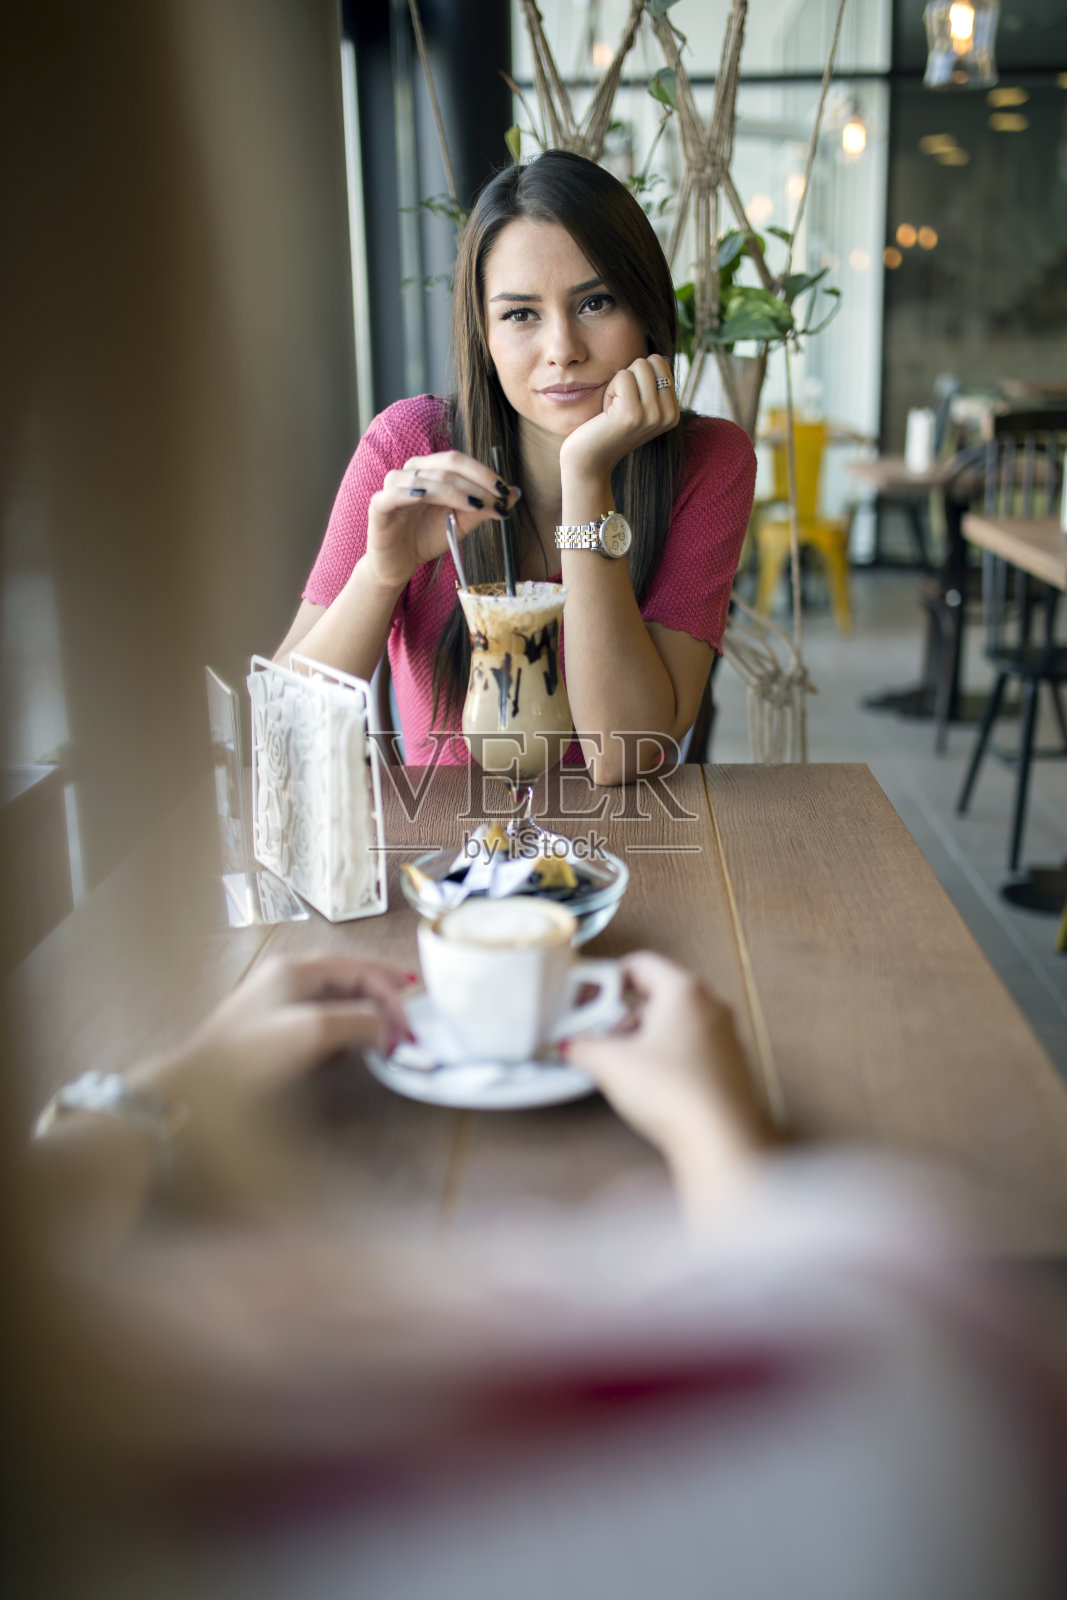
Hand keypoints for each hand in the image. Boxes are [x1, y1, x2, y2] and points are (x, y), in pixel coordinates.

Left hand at [133, 954, 413, 1113]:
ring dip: (366, 1011)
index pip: (358, 968)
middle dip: (382, 993)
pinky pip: (319, 1021)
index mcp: (294, 970)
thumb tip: (390, 1029)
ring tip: (391, 1028)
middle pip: (348, 977)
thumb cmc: (250, 1060)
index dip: (391, 992)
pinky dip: (344, 1028)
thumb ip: (359, 1022)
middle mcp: (285, 980)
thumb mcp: (311, 1032)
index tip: (413, 1024)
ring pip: (334, 999)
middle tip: (412, 1013)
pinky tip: (352, 1048)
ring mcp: (275, 1007)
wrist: (192, 1099)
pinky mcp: (270, 1035)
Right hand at [365, 451, 520, 589]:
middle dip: (476, 482)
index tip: (505, 492)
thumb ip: (484, 506)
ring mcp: (393, 486)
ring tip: (476, 506)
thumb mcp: (461, 522)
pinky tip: (425, 497)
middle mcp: (411, 471)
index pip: (458, 461)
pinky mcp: (379, 505)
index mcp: (430, 470)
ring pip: (426, 479)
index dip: (484, 473)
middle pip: (446, 465)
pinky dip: (410, 493)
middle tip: (497, 499)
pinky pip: (394, 494)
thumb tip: (514, 493)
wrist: (399, 564)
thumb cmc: (427, 537)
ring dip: (454, 491)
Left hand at [558, 354, 678, 484]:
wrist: (589, 461)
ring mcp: (653, 415)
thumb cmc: (608, 427)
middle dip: (630, 377)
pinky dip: (609, 390)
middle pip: (652, 361)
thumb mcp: (638, 405)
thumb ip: (651, 385)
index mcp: (673, 413)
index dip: (638, 377)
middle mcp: (668, 415)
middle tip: (620, 405)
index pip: (661, 364)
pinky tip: (607, 414)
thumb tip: (658, 357)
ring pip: (638, 366)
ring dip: (619, 384)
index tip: (629, 403)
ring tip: (613, 410)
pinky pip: (622, 376)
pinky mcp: (633, 414)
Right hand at [563, 952, 769, 1179]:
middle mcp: (711, 1008)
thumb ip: (583, 1047)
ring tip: (624, 1067)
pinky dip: (668, 1060)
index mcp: (685, 991)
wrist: (718, 1141)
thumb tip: (572, 1046)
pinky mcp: (730, 1069)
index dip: (609, 979)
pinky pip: (691, 1051)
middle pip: (658, 997)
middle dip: (625, 1017)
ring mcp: (725, 1039)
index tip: (591, 997)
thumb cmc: (676, 1093)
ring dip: (646, 1040)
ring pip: (676, 1025)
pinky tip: (652, 1086)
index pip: (642, 964)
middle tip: (602, 1037)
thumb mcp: (611, 1064)